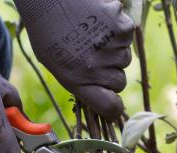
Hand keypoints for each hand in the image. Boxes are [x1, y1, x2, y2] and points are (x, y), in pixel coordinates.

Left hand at [15, 0, 134, 119]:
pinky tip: (99, 20)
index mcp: (77, 81)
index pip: (109, 105)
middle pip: (120, 80)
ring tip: (93, 34)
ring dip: (114, 49)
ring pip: (125, 57)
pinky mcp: (122, 28)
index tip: (113, 105)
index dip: (113, 107)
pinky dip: (118, 29)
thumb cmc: (48, 31)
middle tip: (94, 54)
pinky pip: (128, 36)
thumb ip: (79, 82)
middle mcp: (97, 68)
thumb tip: (100, 94)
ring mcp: (112, 48)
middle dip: (111, 72)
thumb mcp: (56, 64)